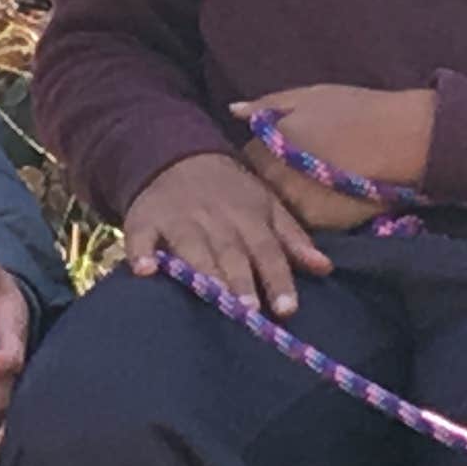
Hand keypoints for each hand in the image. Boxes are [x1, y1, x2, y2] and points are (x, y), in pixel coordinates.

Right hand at [123, 149, 335, 315]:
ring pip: (192, 248)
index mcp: (249, 217)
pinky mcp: (144, 219)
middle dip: (239, 281)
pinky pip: (141, 237)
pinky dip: (141, 252)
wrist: (178, 154)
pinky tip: (144, 271)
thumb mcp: (267, 206)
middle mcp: (216, 219)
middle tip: (247, 311)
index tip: (287, 309)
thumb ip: (293, 239)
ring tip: (209, 296)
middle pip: (230, 253)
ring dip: (201, 271)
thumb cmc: (230, 192)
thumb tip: (325, 268)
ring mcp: (179, 219)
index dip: (277, 279)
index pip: (268, 251)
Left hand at [234, 84, 439, 232]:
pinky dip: (306, 212)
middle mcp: (275, 180)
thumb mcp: (309, 96)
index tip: (276, 152)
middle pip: (259, 187)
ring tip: (310, 185)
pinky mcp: (320, 224)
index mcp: (268, 147)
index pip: (246, 159)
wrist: (405, 139)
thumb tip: (234, 111)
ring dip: (286, 198)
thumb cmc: (357, 110)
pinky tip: (324, 198)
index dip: (260, 155)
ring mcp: (296, 205)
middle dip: (269, 180)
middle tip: (293, 171)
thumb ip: (267, 105)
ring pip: (279, 207)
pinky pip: (301, 222)